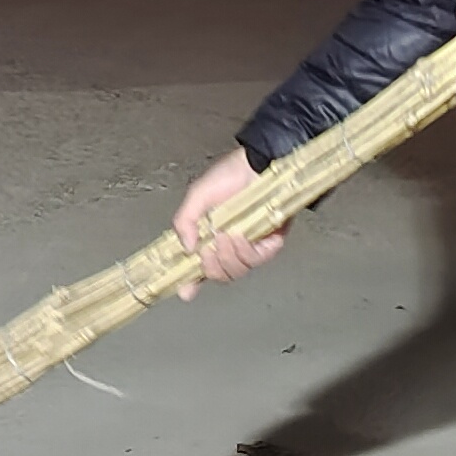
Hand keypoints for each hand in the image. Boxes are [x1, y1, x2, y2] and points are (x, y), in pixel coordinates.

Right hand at [170, 145, 280, 298]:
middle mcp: (227, 246)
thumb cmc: (228, 176)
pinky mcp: (270, 241)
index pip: (198, 268)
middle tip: (212, 245)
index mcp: (207, 238)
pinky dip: (252, 250)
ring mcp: (249, 246)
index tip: (186, 291)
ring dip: (231, 256)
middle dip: (214, 266)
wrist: (259, 164)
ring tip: (230, 235)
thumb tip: (186, 248)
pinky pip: (261, 258)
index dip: (190, 283)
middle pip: (220, 275)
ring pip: (239, 270)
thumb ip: (185, 220)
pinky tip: (247, 236)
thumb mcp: (199, 195)